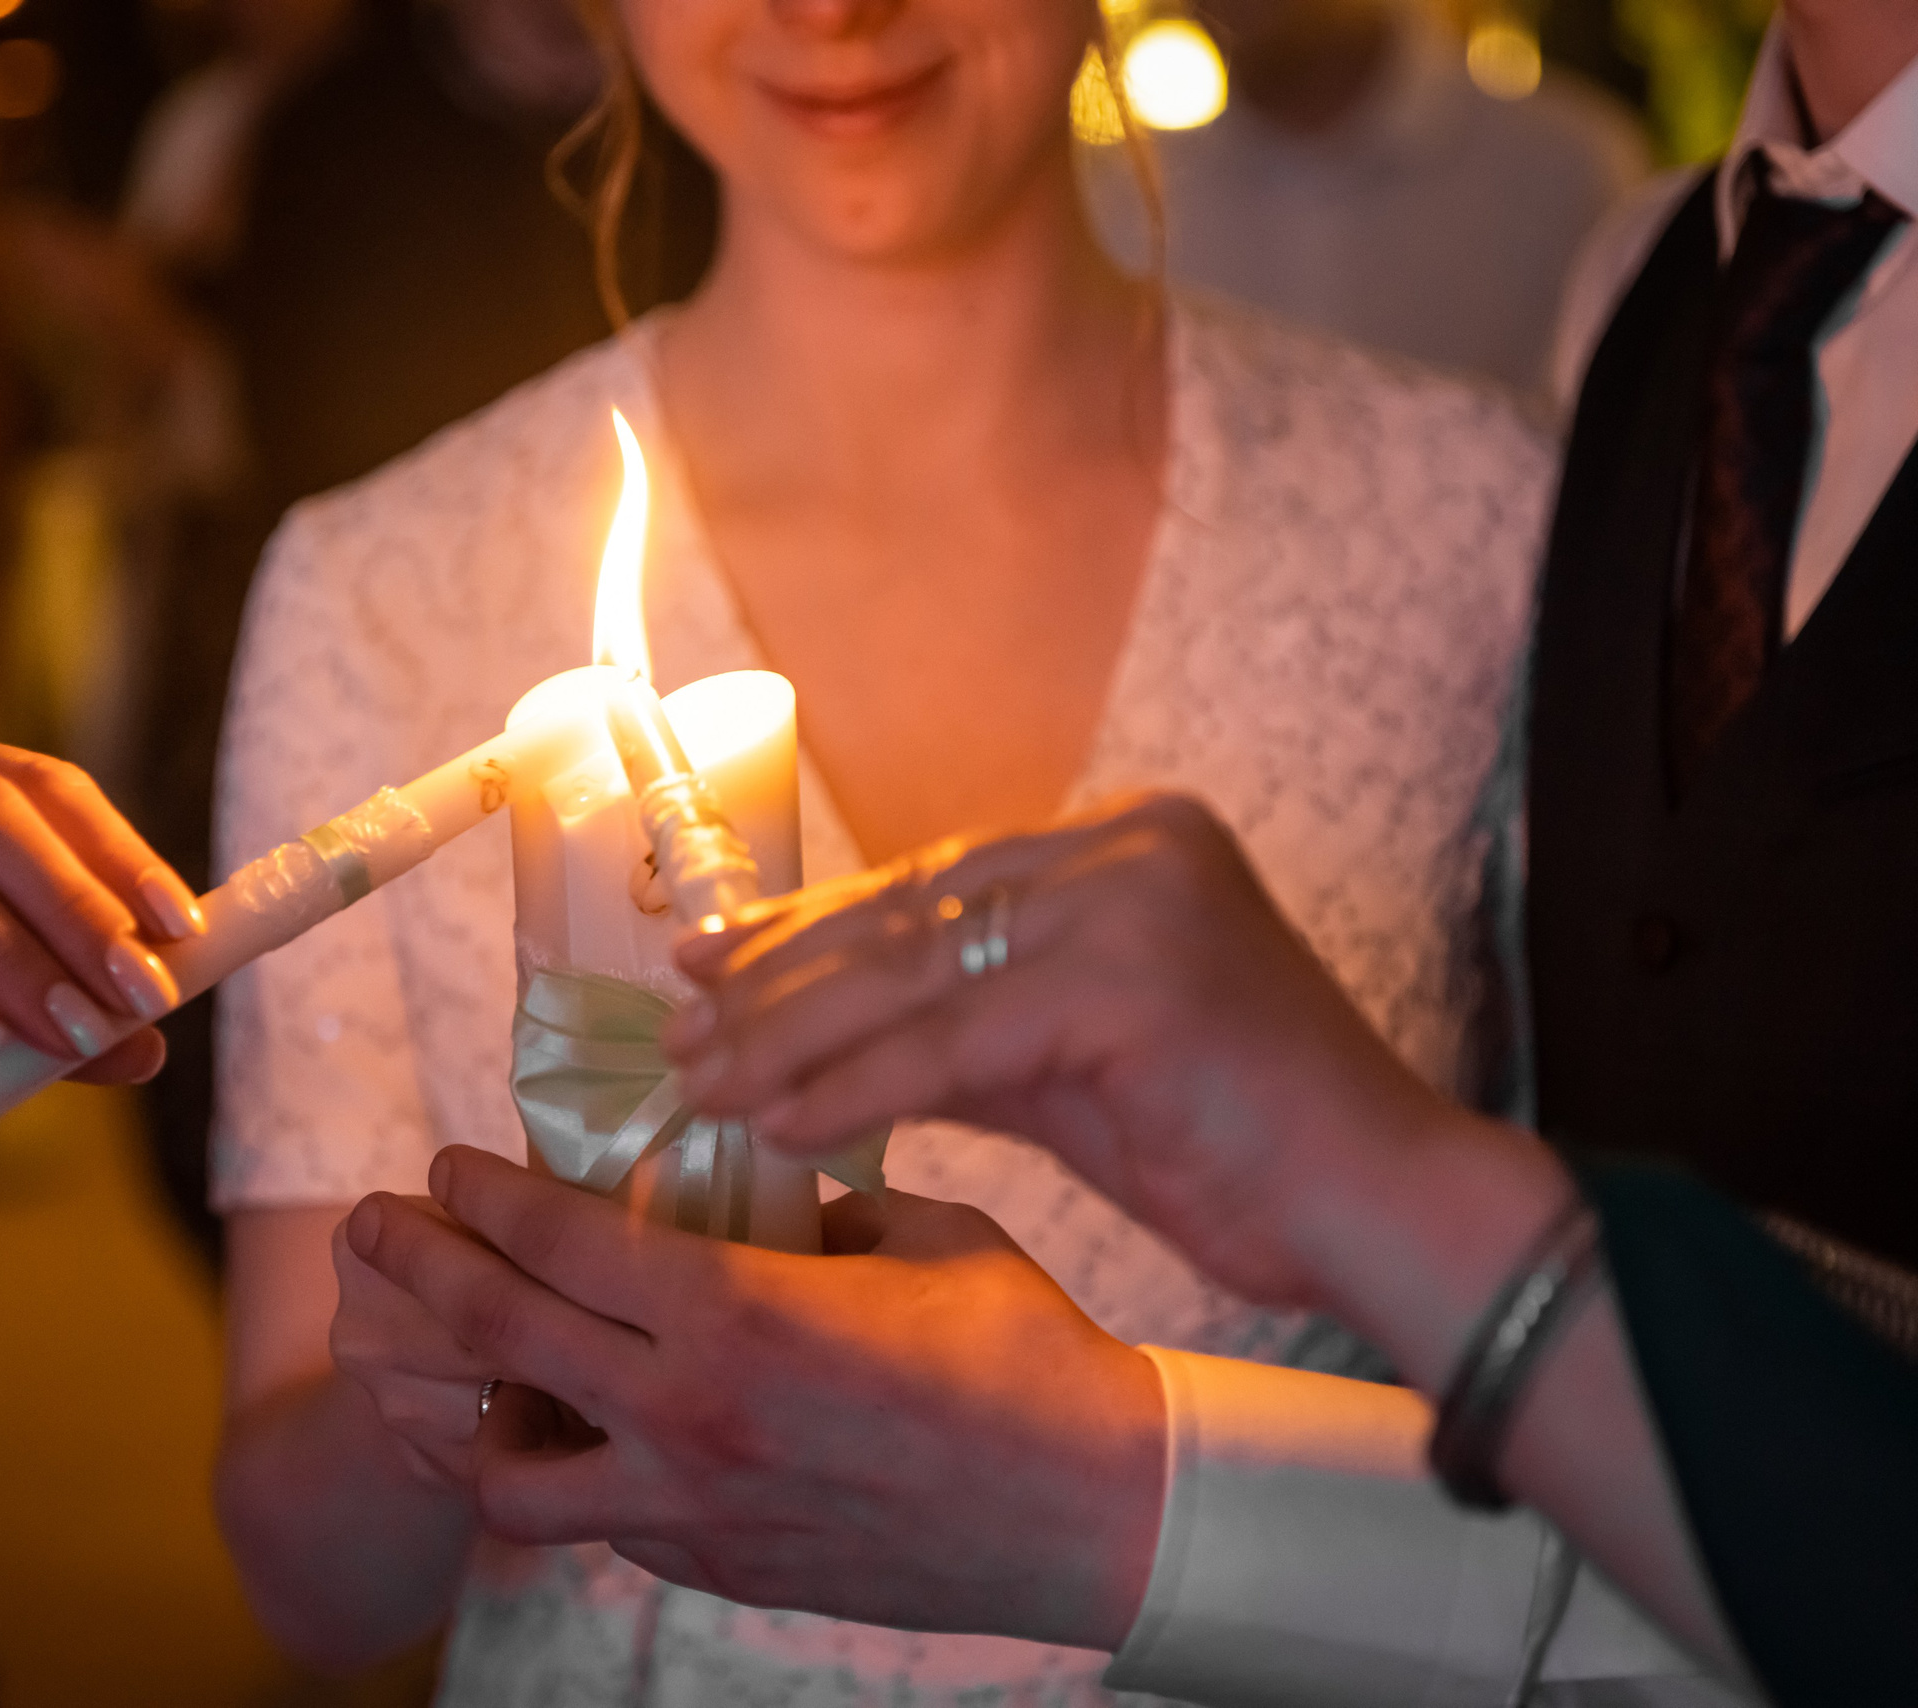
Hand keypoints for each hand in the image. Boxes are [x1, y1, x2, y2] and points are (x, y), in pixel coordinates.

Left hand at [344, 1145, 1167, 1650]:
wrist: (1096, 1512)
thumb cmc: (1025, 1353)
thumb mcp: (917, 1233)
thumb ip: (810, 1208)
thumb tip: (749, 1191)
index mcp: (737, 1309)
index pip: (557, 1237)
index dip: (482, 1191)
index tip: (447, 1160)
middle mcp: (690, 1413)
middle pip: (498, 1333)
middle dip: (417, 1266)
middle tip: (373, 1228)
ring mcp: (695, 1507)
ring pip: (514, 1475)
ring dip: (467, 1411)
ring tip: (462, 1371)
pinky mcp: (720, 1569)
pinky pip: (603, 1525)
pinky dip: (571, 1476)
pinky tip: (586, 1435)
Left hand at [663, 792, 1488, 1309]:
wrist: (1390, 1210)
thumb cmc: (1241, 1147)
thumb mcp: (1073, 1065)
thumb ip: (963, 1028)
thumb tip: (818, 1036)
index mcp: (1125, 840)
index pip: (929, 883)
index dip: (809, 928)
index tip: (711, 965)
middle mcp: (1128, 844)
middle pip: (908, 915)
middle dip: (780, 980)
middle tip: (680, 1026)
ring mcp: (1133, 900)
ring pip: (914, 975)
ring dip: (791, 1036)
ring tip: (700, 1082)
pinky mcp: (1130, 980)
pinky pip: (953, 1042)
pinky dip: (856, 1086)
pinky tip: (780, 1125)